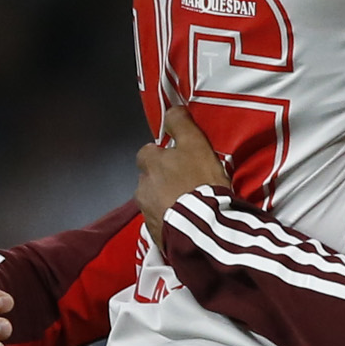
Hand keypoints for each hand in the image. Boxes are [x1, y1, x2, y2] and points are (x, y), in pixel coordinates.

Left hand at [136, 102, 230, 236]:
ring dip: (165, 202)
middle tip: (185, 185)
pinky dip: (170, 221)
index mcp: (149, 164)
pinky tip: (186, 223)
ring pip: (153, 202)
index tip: (180, 161)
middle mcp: (141, 188)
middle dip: (162, 181)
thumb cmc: (200, 181)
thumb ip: (180, 125)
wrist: (202, 228)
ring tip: (187, 206)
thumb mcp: (195, 145)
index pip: (147, 153)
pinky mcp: (155, 236)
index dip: (163, 156)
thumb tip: (171, 109)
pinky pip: (161, 224)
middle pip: (149, 180)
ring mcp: (146, 214)